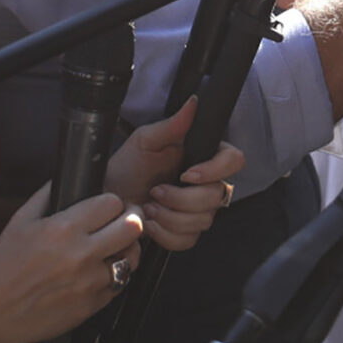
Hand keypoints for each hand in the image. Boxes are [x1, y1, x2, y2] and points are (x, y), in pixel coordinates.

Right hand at [0, 184, 144, 342]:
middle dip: (132, 219)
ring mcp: (90, 282)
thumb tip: (68, 177)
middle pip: (134, 226)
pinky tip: (97, 273)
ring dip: (126, 250)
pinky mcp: (92, 305)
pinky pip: (119, 285)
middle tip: (124, 222)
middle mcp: (81, 254)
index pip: (113, 203)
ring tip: (114, 249)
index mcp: (64, 229)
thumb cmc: (2, 268)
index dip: (113, 203)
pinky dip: (113, 277)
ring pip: (132, 257)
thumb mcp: (19, 222)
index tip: (108, 208)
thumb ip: (47, 195)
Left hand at [101, 96, 246, 252]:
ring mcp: (198, 210)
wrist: (109, 198)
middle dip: (181, 198)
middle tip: (156, 191)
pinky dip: (166, 234)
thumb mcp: (146, 141)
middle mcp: (206, 183)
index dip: (215, 170)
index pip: (234, 160)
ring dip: (170, 217)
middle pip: (217, 196)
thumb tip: (193, 102)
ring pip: (203, 221)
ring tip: (148, 207)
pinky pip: (188, 240)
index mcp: (202, 156)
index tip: (186, 174)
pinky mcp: (186, 232)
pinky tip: (150, 224)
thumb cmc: (126, 167)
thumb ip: (172, 124)